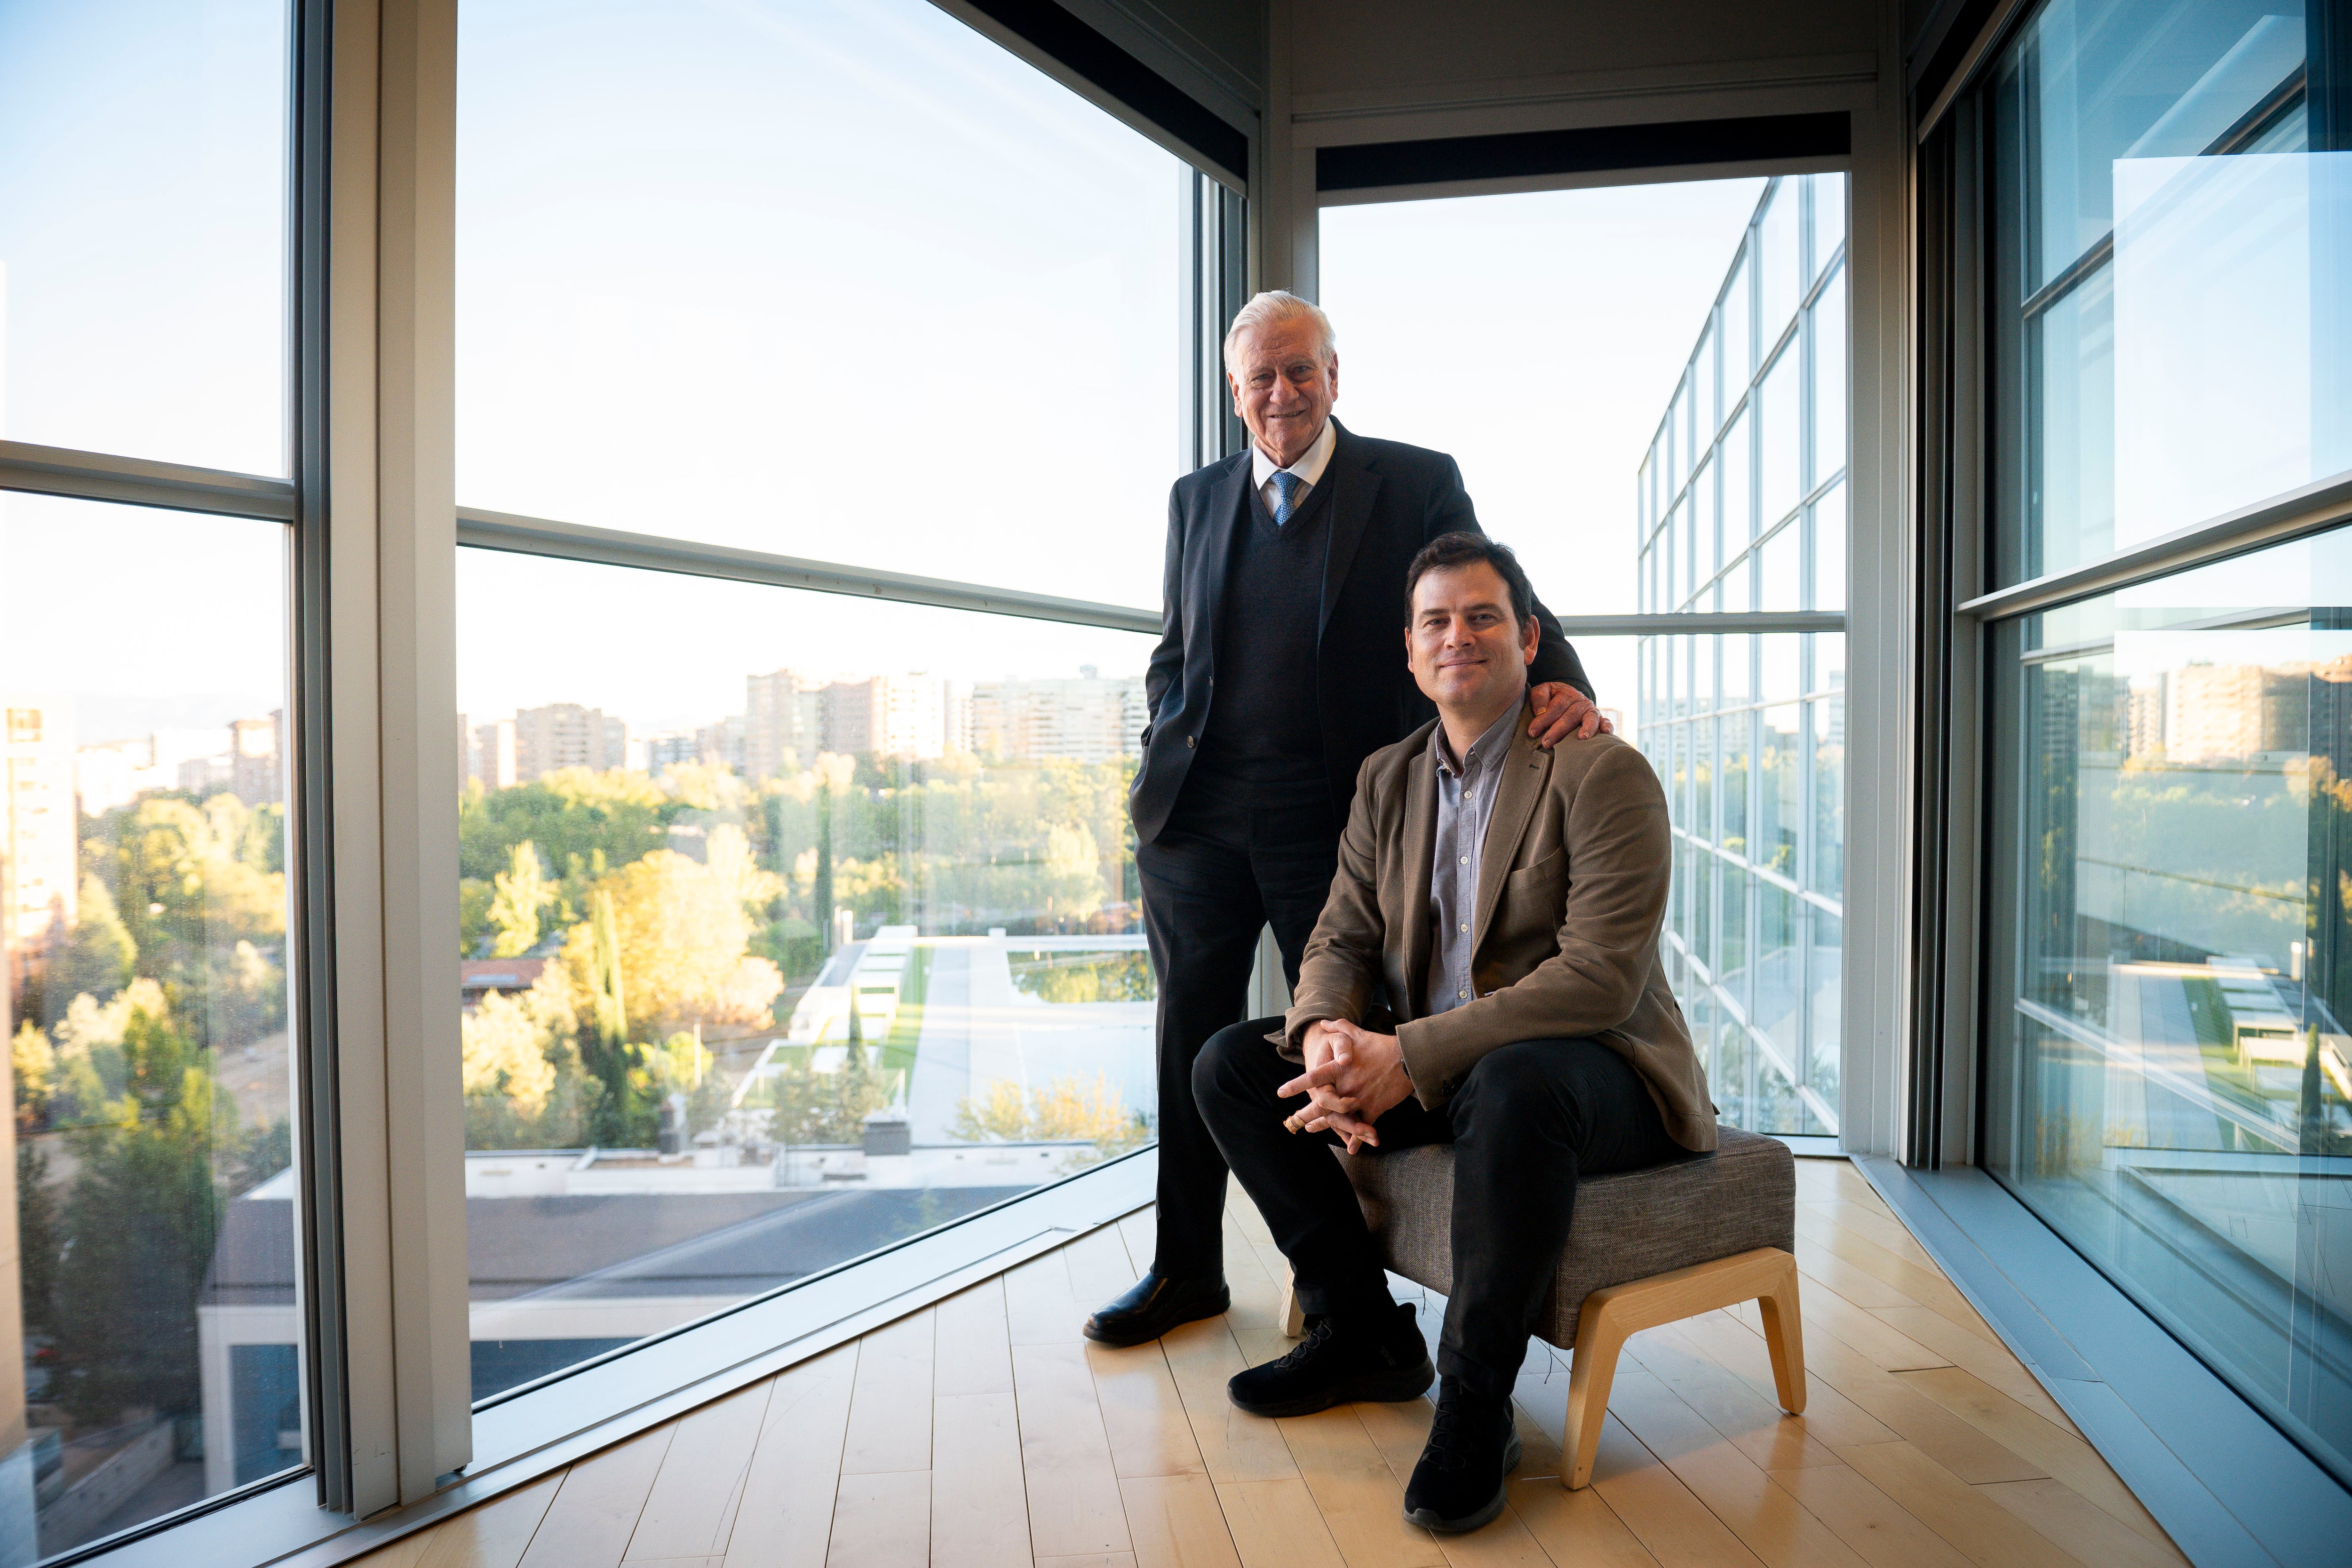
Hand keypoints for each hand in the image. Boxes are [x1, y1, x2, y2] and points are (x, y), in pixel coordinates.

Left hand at [1281, 1019, 1413, 1148]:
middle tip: (1294, 1121)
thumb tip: (1323, 1023)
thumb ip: (1338, 1028)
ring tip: (1311, 1128)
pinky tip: (1351, 1149)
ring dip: (1324, 1125)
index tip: (1281, 1092)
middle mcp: (1346, 1087)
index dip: (1296, 1085)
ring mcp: (1360, 1100)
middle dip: (1305, 1114)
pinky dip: (1357, 1139)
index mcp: (1339, 1069)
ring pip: (1337, 1118)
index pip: (1313, 1078)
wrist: (1408, 1058)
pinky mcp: (1374, 1109)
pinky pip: (1362, 1127)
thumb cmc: (1382, 1045)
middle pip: (1321, 1105)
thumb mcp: (1357, 1033)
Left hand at [1529, 682, 1609, 747]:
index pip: (1554, 708)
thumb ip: (1539, 698)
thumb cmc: (1553, 696)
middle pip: (1570, 716)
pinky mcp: (1598, 718)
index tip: (1532, 732)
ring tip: (1581, 738)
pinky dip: (1607, 726)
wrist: (1569, 694)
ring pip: (1590, 719)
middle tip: (1547, 742)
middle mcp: (1580, 702)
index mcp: (1566, 694)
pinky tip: (1606, 733)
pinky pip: (1605, 721)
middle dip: (1558, 730)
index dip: (1543, 720)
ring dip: (1587, 728)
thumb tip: (1541, 712)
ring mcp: (1591, 710)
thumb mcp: (1544, 690)